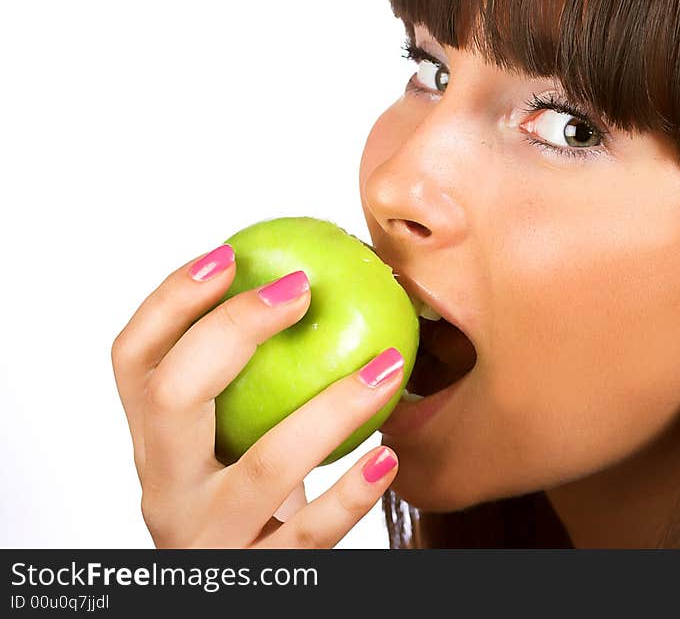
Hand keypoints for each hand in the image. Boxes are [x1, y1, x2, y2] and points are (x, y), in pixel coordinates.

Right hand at [111, 244, 401, 547]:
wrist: (231, 593)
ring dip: (331, 408)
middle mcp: (166, 488)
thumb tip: (310, 285)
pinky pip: (311, 533)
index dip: (169, 302)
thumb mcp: (229, 441)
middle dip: (230, 331)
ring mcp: (208, 536)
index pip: (133, 361)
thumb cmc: (246, 499)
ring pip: (263, 466)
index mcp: (154, 443)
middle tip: (299, 289)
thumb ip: (249, 384)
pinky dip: (353, 494)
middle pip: (172, 398)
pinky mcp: (257, 576)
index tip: (228, 254)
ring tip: (386, 366)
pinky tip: (387, 457)